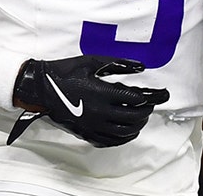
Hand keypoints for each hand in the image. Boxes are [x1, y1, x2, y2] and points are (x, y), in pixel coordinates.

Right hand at [6, 56, 169, 147]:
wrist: (41, 88)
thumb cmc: (66, 72)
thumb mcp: (93, 61)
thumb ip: (119, 64)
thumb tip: (141, 67)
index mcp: (102, 93)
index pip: (135, 99)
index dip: (151, 97)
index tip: (160, 94)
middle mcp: (99, 112)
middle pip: (133, 117)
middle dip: (147, 111)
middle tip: (151, 104)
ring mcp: (93, 125)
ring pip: (124, 132)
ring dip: (138, 125)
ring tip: (142, 117)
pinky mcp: (86, 133)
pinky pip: (110, 141)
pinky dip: (124, 138)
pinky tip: (128, 132)